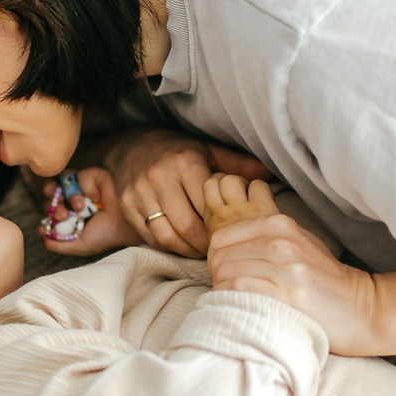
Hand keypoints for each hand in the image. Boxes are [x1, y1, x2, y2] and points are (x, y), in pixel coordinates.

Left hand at [38, 166, 140, 255]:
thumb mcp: (78, 245)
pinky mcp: (95, 175)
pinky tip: (97, 198)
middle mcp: (74, 196)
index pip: (49, 205)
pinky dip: (87, 187)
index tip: (50, 222)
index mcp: (69, 211)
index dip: (47, 211)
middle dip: (52, 201)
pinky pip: (82, 175)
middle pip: (51, 189)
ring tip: (80, 207)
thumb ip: (57, 244)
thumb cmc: (105, 235)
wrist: (125, 226)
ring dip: (69, 194)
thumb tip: (40, 233)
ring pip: (64, 179)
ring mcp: (84, 185)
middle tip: (62, 213)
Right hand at [103, 128, 273, 257]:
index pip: (208, 205)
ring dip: (186, 250)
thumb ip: (236, 165)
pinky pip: (150, 236)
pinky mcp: (127, 206)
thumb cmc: (177, 150)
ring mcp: (140, 193)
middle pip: (188, 226)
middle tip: (218, 249)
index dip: (221, 225)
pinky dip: (168, 246)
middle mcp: (160, 177)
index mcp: (185, 162)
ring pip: (167, 235)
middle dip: (205, 244)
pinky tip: (181, 244)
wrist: (131, 144)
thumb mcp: (207, 150)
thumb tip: (268, 173)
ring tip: (200, 251)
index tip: (231, 234)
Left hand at [205, 211, 381, 354]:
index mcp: (280, 224)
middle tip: (228, 293)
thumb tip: (220, 244)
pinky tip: (245, 309)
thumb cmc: (322, 278)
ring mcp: (286, 268)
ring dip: (224, 292)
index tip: (225, 275)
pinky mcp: (290, 295)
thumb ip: (263, 236)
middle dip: (216, 277)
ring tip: (236, 302)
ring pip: (226, 273)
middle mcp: (281, 242)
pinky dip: (234, 302)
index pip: (221, 237)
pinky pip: (240, 291)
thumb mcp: (297, 242)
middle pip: (219, 257)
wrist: (360, 307)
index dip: (215, 258)